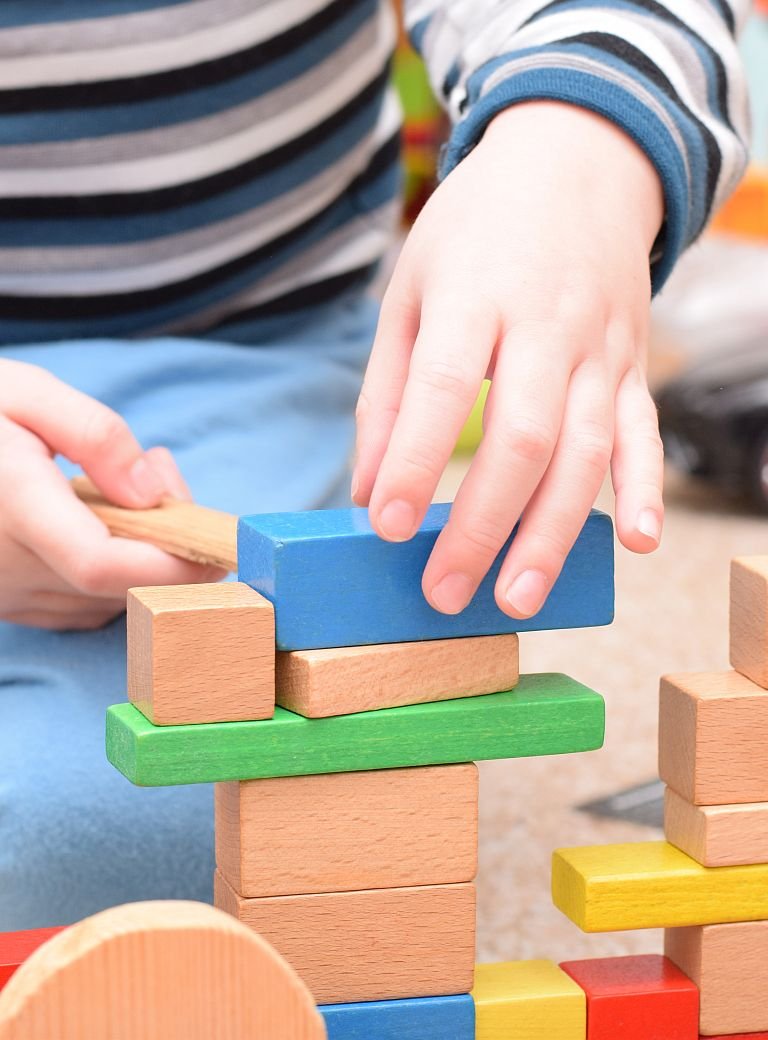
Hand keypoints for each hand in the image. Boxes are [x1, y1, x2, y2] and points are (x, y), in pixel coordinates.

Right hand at [0, 360, 222, 629]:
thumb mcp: (26, 393)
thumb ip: (94, 435)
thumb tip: (151, 495)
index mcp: (10, 505)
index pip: (102, 563)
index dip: (170, 565)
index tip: (217, 544)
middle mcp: (3, 566)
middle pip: (118, 585)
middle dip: (169, 542)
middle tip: (162, 474)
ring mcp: (3, 594)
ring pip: (108, 601)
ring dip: (143, 556)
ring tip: (127, 488)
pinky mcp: (8, 605)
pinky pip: (85, 607)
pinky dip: (115, 576)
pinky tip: (103, 523)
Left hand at [353, 101, 664, 617]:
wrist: (580, 160)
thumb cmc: (478, 230)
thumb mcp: (411, 288)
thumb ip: (388, 391)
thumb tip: (369, 490)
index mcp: (475, 295)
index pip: (441, 387)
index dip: (413, 461)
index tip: (386, 527)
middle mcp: (545, 325)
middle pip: (523, 438)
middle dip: (482, 526)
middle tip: (444, 591)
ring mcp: (600, 348)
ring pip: (584, 453)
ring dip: (553, 534)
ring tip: (516, 597)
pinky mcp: (634, 366)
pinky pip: (644, 433)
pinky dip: (645, 491)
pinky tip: (636, 545)